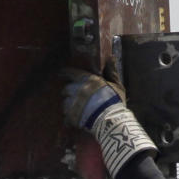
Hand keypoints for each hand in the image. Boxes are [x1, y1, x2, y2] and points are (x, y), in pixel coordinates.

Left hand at [62, 62, 155, 178]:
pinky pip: (66, 115)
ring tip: (75, 108)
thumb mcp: (116, 84)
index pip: (71, 73)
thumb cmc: (115, 102)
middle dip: (69, 91)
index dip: (66, 73)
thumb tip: (111, 57)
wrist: (111, 122)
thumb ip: (111, 71)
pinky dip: (69, 116)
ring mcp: (72, 104)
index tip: (62, 73)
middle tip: (73, 94)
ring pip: (65, 102)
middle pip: (66, 89)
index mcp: (87, 80)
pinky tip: (74, 118)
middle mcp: (77, 90)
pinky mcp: (71, 116)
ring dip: (69, 104)